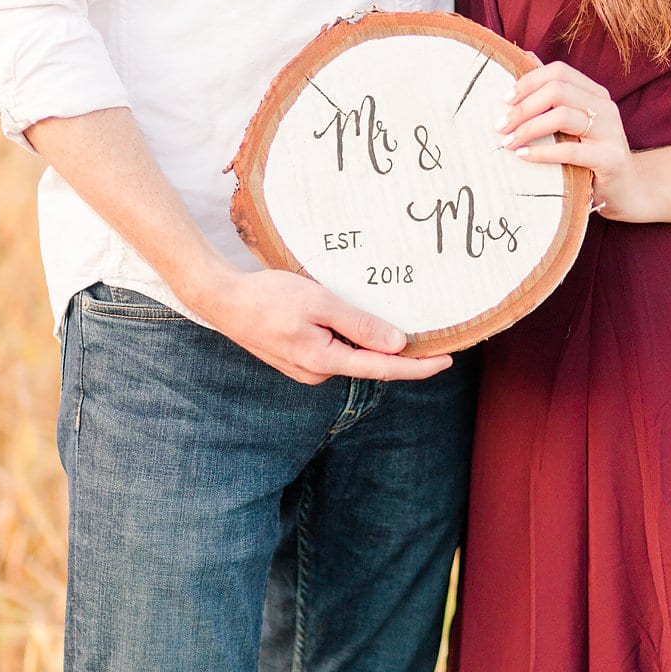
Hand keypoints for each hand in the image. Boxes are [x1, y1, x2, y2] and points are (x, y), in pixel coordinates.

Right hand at [194, 268, 452, 384]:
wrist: (222, 301)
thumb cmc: (268, 297)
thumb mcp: (319, 303)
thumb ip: (359, 324)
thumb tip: (397, 344)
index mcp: (324, 361)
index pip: (383, 368)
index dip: (418, 367)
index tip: (447, 361)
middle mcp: (318, 374)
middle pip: (368, 362)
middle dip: (392, 348)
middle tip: (421, 329)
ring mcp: (307, 370)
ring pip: (350, 355)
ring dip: (365, 338)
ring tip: (368, 311)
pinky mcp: (300, 360)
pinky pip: (334, 350)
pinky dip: (346, 337)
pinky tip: (342, 316)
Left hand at [497, 61, 639, 219]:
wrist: (628, 189)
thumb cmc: (592, 155)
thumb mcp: (573, 122)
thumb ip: (553, 93)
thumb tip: (525, 57)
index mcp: (595, 94)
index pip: (559, 72)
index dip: (529, 81)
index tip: (505, 100)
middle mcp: (605, 107)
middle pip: (558, 91)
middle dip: (523, 107)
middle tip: (500, 125)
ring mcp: (611, 132)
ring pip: (562, 116)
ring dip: (528, 129)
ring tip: (508, 142)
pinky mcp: (610, 159)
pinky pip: (571, 150)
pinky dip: (542, 152)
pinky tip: (523, 156)